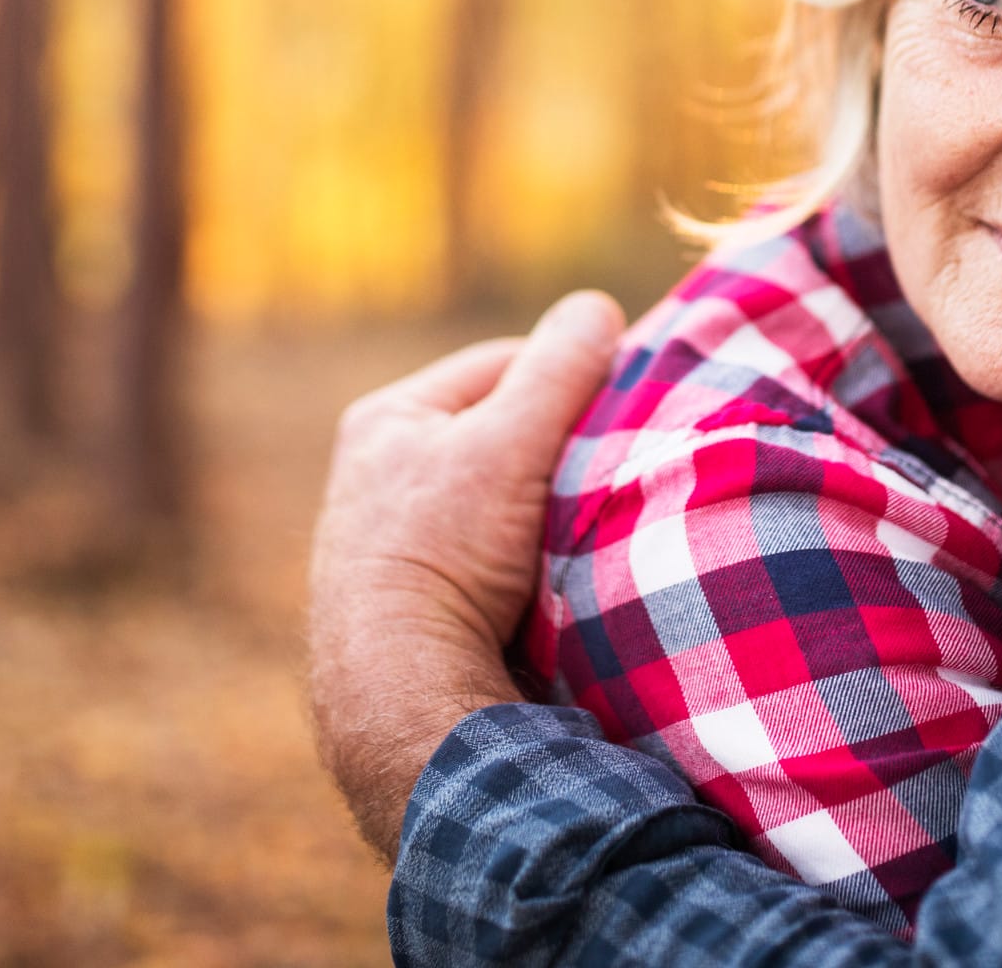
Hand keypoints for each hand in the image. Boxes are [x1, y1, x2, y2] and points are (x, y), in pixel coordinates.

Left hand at [307, 290, 624, 856]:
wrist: (396, 691)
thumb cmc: (445, 550)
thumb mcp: (509, 441)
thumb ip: (558, 370)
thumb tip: (596, 310)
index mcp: (387, 420)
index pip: (502, 366)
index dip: (569, 376)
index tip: (625, 398)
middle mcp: (375, 478)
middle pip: (499, 437)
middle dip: (557, 448)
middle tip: (615, 464)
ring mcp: (389, 549)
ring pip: (497, 504)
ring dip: (545, 511)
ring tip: (593, 526)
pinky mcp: (412, 610)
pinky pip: (488, 562)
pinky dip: (526, 564)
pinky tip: (558, 582)